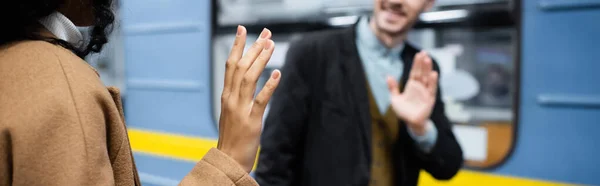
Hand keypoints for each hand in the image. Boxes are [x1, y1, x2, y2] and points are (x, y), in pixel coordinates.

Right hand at [217, 26, 280, 171]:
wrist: (228, 160)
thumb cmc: (232, 136)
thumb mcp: (231, 112)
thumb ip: (237, 95)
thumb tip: (245, 80)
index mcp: (226, 96)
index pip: (231, 65)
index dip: (237, 46)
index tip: (243, 30)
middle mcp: (231, 99)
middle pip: (240, 67)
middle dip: (253, 48)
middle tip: (265, 33)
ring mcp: (240, 109)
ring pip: (249, 78)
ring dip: (261, 60)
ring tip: (271, 45)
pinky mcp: (251, 121)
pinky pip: (260, 100)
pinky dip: (269, 85)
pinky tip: (277, 73)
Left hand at [387, 51, 437, 134]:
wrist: (410, 123)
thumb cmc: (404, 112)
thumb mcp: (395, 99)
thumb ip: (392, 88)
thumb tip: (388, 76)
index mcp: (412, 86)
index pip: (415, 72)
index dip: (417, 63)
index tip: (419, 54)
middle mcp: (420, 87)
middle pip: (421, 73)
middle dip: (422, 63)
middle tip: (424, 52)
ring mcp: (425, 93)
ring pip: (427, 79)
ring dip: (427, 69)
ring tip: (427, 60)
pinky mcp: (429, 99)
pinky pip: (431, 89)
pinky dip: (433, 82)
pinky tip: (433, 73)